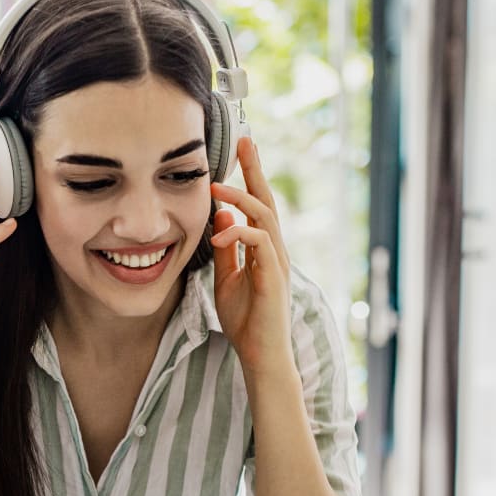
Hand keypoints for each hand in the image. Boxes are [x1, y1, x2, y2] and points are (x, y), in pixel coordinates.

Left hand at [209, 137, 293, 374]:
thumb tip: (222, 216)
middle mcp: (275, 250)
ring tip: (218, 188)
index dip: (251, 176)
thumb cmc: (246, 321)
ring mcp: (277, 263)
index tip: (242, 149)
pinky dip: (239, 233)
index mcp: (265, 248)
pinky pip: (260, 244)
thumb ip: (226, 249)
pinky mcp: (273, 278)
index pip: (259, 204)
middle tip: (246, 141)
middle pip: (269, 200)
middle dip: (256, 170)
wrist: (260, 355)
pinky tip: (220, 235)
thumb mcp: (226, 279)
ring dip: (242, 198)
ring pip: (266, 217)